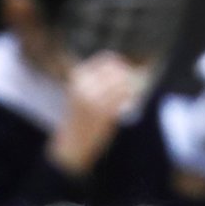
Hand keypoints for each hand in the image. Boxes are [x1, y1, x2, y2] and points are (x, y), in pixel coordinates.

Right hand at [46, 52, 140, 176]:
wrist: (72, 145)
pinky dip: (130, 99)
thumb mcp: (81, 93)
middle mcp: (85, 85)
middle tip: (132, 83)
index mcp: (78, 77)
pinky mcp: (105, 112)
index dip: (119, 64)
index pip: (105, 60)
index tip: (126, 70)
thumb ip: (97, 80)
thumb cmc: (78, 120)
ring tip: (131, 94)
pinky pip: (125, 98)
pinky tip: (129, 105)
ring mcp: (95, 98)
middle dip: (128, 74)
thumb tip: (121, 67)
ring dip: (130, 87)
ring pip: (123, 83)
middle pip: (116, 70)